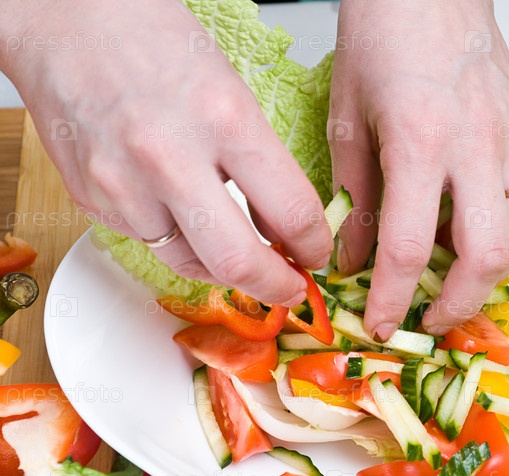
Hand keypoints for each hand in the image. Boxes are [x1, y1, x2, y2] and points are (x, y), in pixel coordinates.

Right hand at [0, 0, 332, 305]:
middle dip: (275, 286)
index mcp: (225, 118)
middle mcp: (171, 156)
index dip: (314, 246)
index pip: (291, 212)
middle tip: (288, 288)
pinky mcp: (93, 199)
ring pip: (190, 263)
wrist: (65, 21)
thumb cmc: (153, 40)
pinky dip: (176, 239)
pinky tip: (182, 213)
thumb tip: (282, 225)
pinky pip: (149, 242)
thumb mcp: (231, 90)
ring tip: (237, 250)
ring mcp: (124, 183)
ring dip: (223, 267)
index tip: (316, 254)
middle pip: (238, 261)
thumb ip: (259, 161)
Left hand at [330, 0, 508, 339]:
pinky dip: (504, 235)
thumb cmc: (381, 39)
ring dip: (488, 275)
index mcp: (419, 142)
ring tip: (453, 282)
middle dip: (458, 303)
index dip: (393, 298)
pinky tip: (474, 233)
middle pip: (486, 258)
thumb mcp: (348, 121)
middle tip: (429, 316)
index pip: (408, 248)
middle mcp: (476, 147)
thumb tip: (354, 259)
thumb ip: (353, 197)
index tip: (383, 324)